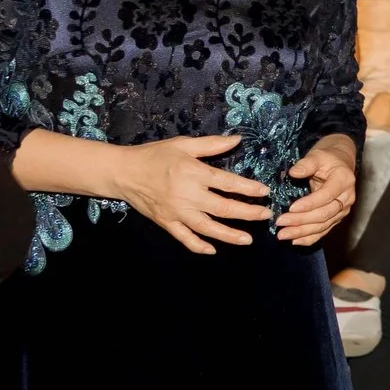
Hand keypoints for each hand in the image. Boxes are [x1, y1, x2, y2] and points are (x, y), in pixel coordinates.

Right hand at [117, 134, 274, 253]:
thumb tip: (238, 140)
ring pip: (208, 228)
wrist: (123, 172)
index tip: (265, 192)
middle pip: (223, 208)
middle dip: (248, 213)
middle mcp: (188, 195)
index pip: (228, 183)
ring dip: (229, 235)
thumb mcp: (183, 144)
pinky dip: (198, 246)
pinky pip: (185, 238)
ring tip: (248, 239)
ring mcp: (177, 212)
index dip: (249, 189)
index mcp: (194, 173)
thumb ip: (212, 144)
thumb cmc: (155, 155)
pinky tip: (213, 250)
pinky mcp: (166, 222)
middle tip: (266, 215)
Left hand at [275, 137, 358, 245]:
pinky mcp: (336, 217)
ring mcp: (343, 210)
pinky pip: (324, 230)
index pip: (326, 196)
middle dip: (301, 220)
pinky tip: (295, 241)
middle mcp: (347, 198)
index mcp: (344, 181)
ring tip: (283, 235)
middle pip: (324, 214)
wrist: (340, 162)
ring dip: (302, 232)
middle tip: (280, 222)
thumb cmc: (327, 158)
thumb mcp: (317, 155)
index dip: (309, 204)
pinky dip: (310, 238)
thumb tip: (293, 172)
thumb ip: (306, 164)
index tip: (290, 208)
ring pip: (323, 225)